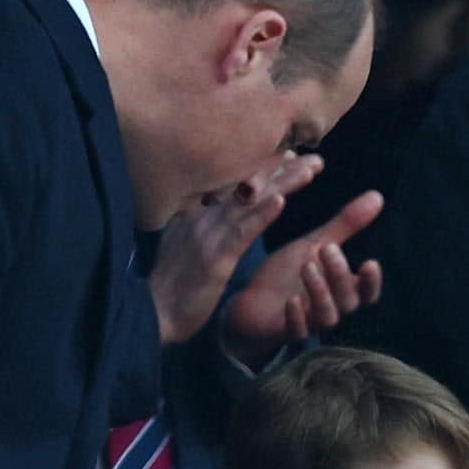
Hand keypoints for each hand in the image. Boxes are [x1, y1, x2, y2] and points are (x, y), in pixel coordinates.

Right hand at [147, 152, 323, 343]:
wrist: (154, 314)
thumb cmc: (172, 284)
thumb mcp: (182, 244)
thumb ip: (197, 223)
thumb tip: (208, 208)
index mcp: (196, 211)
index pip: (234, 182)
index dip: (263, 167)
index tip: (290, 154)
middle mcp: (202, 214)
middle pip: (247, 183)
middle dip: (281, 169)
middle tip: (314, 158)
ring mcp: (207, 234)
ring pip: (250, 201)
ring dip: (282, 183)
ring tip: (310, 169)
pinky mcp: (214, 258)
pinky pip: (242, 231)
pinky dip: (262, 214)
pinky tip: (282, 200)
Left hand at [223, 189, 383, 368]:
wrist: (250, 303)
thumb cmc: (286, 275)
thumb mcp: (315, 245)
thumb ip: (345, 225)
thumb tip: (377, 196)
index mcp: (341, 290)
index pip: (367, 292)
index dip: (371, 282)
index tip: (370, 263)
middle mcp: (331, 308)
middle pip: (348, 300)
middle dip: (339, 275)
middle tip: (327, 249)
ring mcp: (310, 323)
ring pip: (326, 316)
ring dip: (320, 292)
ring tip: (307, 267)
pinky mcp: (287, 333)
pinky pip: (298, 332)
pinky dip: (297, 318)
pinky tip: (291, 300)